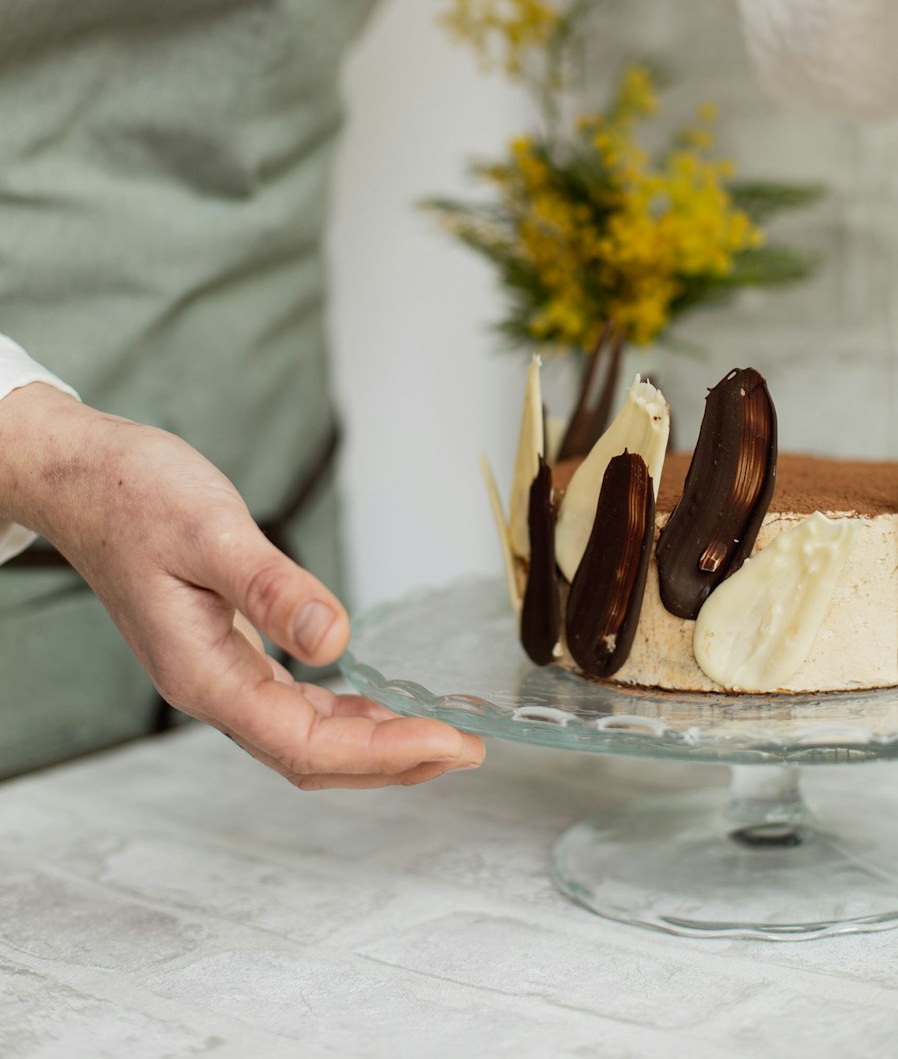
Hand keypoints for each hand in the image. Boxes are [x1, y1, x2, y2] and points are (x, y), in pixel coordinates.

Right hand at [0, 383, 484, 786]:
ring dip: (373, 743)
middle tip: (467, 748)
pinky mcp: (225, 650)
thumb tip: (336, 643)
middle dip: (392, 761)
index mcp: (203, 673)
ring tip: (439, 733)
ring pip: (302, 737)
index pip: (305, 744)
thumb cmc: (135, 498)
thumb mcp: (210, 530)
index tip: (450, 743)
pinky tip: (377, 702)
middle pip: (310, 758)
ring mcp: (216, 673)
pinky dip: (344, 713)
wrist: (85, 479)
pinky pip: (292, 705)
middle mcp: (209, 686)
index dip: (382, 752)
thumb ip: (271, 590)